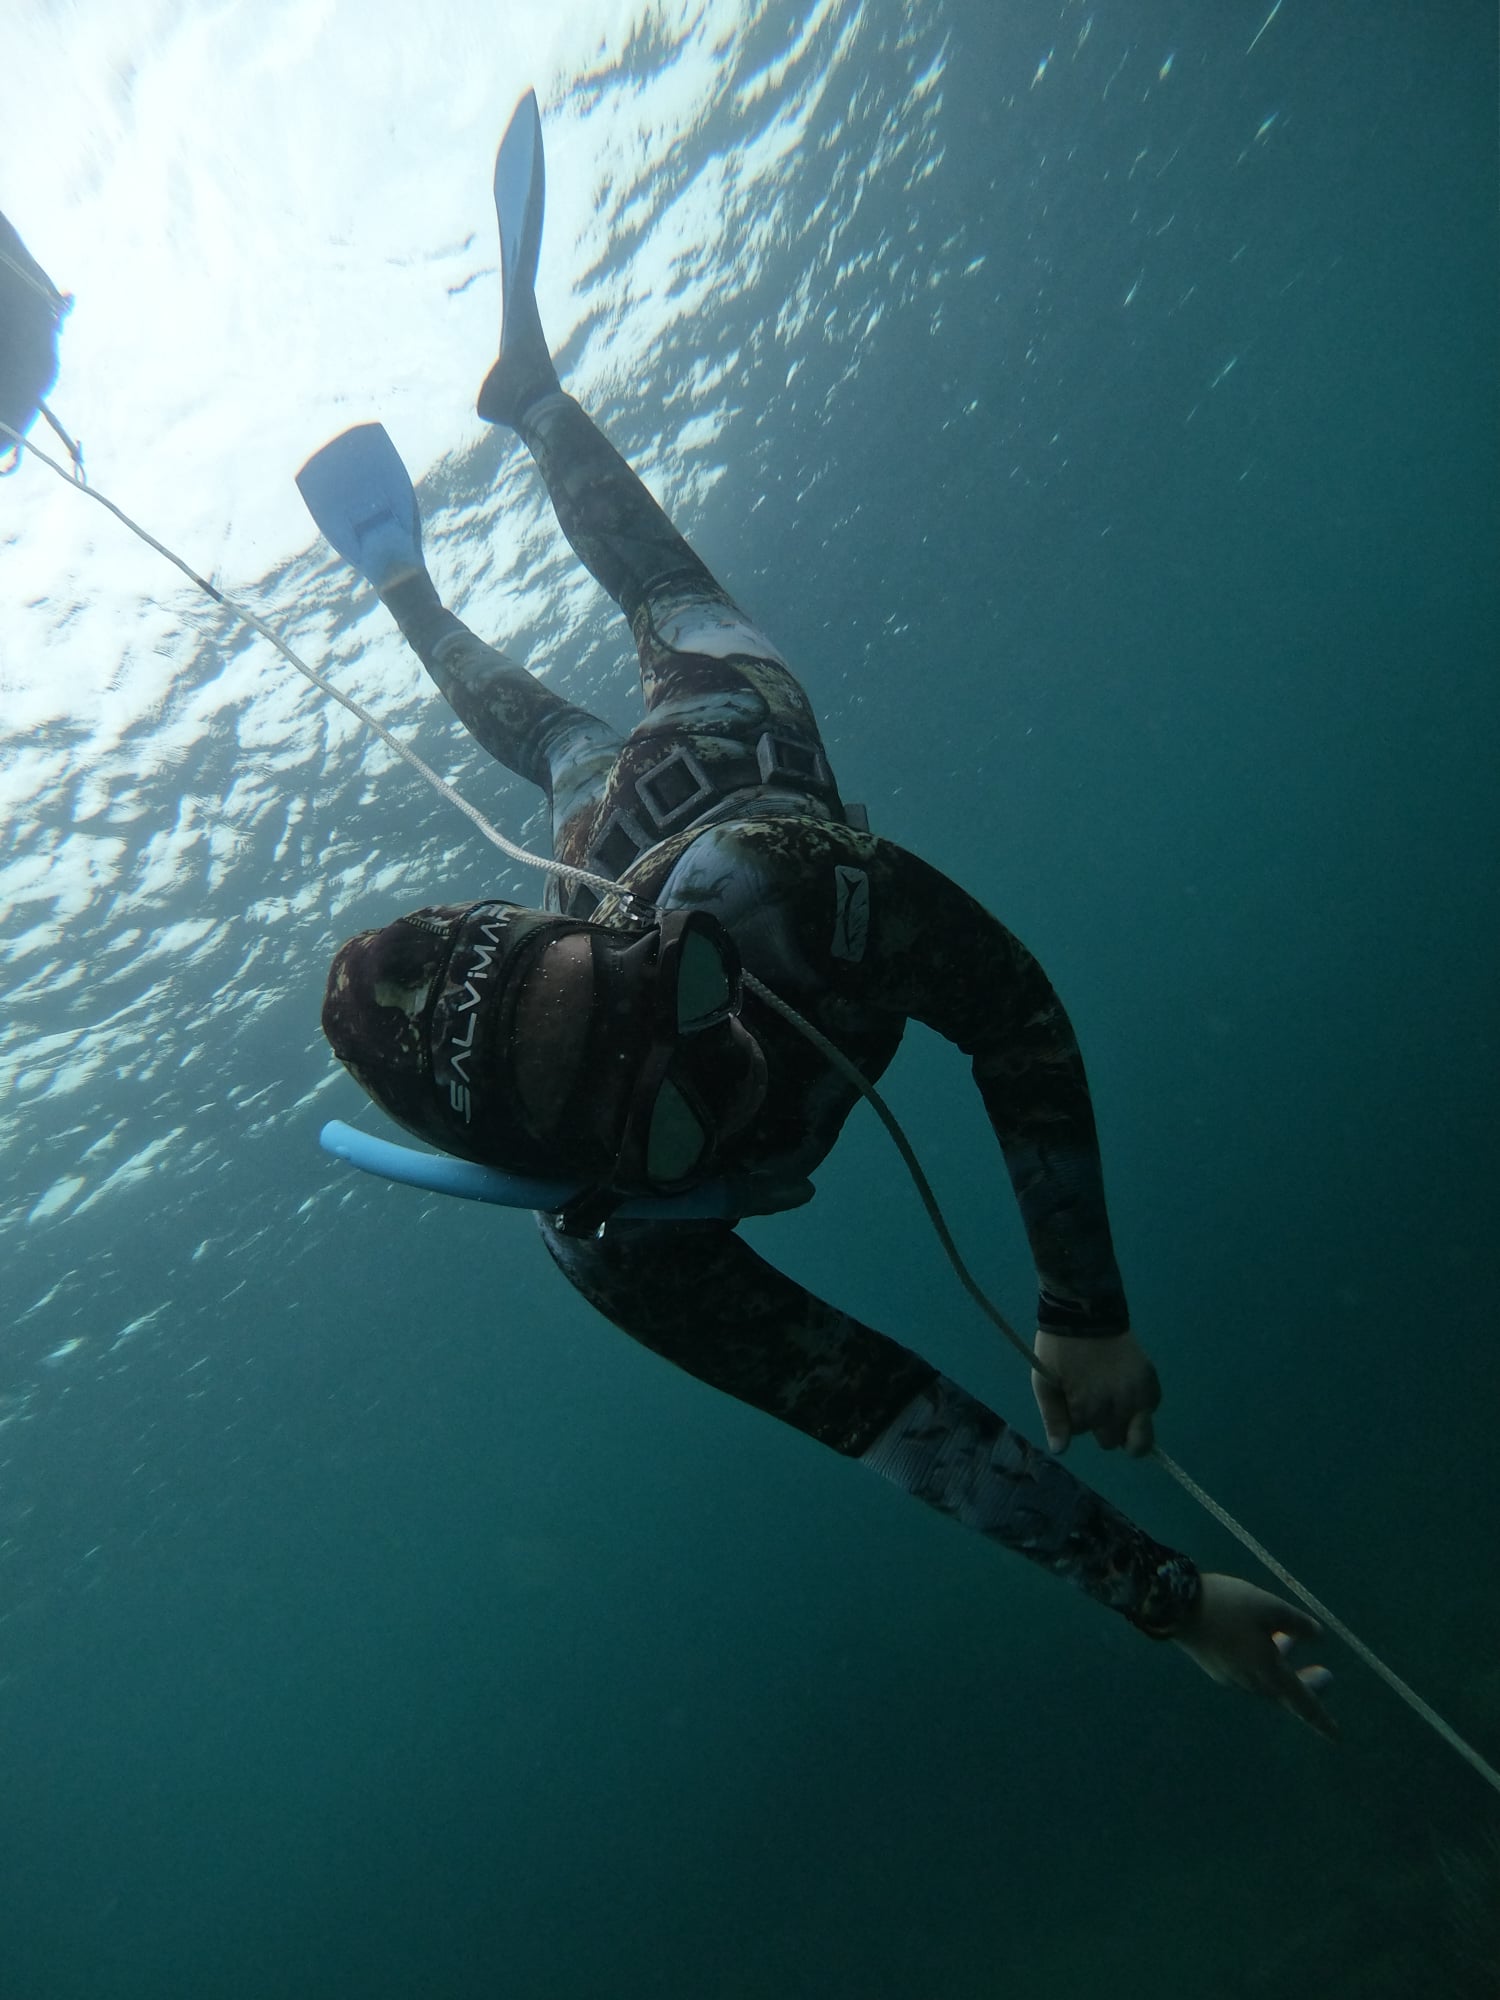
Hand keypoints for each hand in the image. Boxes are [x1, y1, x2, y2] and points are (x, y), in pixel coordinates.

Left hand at [1031, 1328, 1159, 1455]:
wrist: (1086, 1313)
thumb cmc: (1059, 1348)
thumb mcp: (1045, 1382)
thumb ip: (1054, 1418)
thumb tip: (1060, 1450)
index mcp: (1089, 1408)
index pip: (1082, 1432)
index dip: (1074, 1417)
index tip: (1071, 1397)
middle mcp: (1118, 1407)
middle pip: (1111, 1439)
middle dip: (1101, 1426)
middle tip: (1093, 1399)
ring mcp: (1138, 1395)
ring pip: (1138, 1434)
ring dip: (1124, 1423)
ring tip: (1112, 1400)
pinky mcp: (1151, 1382)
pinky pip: (1150, 1409)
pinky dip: (1140, 1407)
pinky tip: (1126, 1391)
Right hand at [1172, 1573, 1336, 1739]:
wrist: (1175, 1606)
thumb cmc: (1228, 1606)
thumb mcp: (1269, 1607)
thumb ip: (1297, 1624)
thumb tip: (1318, 1637)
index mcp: (1268, 1672)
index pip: (1302, 1703)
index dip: (1321, 1720)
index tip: (1337, 1737)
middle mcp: (1251, 1682)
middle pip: (1285, 1693)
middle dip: (1307, 1685)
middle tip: (1326, 1674)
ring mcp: (1231, 1677)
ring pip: (1265, 1680)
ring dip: (1284, 1667)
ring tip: (1290, 1643)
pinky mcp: (1216, 1667)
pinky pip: (1248, 1671)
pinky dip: (1263, 1660)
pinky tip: (1260, 1637)